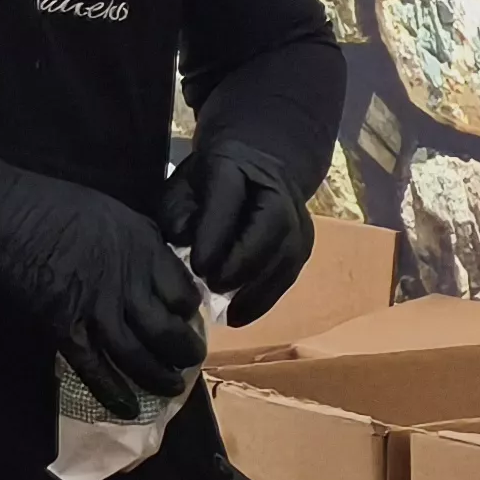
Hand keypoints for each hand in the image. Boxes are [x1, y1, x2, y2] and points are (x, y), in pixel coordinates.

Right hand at [0, 163, 205, 417]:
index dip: (189, 310)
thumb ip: (142, 243)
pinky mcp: (65, 331)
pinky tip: (129, 408)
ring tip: (171, 388)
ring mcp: (96, 310)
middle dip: (185, 352)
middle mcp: (127, 283)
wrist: (6, 217)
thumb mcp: (115, 214)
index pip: (183, 293)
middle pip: (168, 330)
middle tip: (190, 361)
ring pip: (138, 356)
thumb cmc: (55, 206)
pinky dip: (114, 393)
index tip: (186, 318)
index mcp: (142, 249)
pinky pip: (95, 370)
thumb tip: (159, 266)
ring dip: (159, 377)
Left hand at [160, 141, 311, 323]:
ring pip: (286, 255)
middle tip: (213, 288)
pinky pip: (289, 274)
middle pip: (273, 225)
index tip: (198, 267)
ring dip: (257, 290)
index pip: (231, 198)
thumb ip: (175, 210)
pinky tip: (241, 314)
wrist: (256, 167)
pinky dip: (265, 298)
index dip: (217, 233)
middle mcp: (276, 188)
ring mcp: (297, 216)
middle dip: (243, 263)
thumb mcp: (181, 185)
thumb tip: (182, 239)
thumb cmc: (207, 183)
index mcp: (235, 165)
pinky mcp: (304, 243)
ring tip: (228, 314)